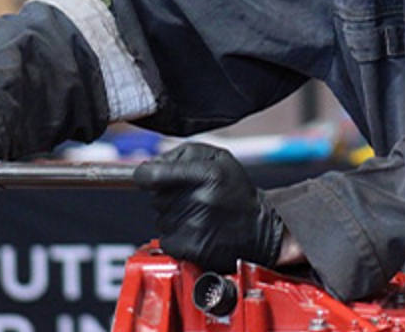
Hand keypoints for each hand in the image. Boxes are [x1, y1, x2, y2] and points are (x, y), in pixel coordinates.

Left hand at [133, 142, 283, 272]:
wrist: (259, 228)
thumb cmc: (236, 191)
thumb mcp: (217, 158)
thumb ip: (182, 155)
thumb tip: (149, 166)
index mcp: (208, 173)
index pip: (153, 174)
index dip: (146, 175)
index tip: (147, 177)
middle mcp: (201, 200)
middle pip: (156, 197)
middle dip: (168, 195)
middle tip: (193, 196)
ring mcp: (194, 227)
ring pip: (160, 218)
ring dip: (173, 216)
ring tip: (199, 214)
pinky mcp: (190, 248)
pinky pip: (166, 239)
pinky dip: (176, 235)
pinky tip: (196, 230)